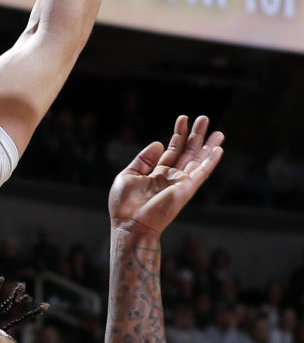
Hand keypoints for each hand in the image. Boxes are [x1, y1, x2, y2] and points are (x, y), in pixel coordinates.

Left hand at [108, 115, 223, 239]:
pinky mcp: (186, 190)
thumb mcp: (128, 175)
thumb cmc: (125, 205)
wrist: (130, 224)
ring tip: (217, 131)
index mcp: (157, 174)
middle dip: (196, 135)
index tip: (183, 119)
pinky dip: (210, 161)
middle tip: (203, 118)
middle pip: (188, 153)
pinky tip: (218, 149)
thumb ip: (143, 159)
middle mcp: (171, 178)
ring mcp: (180, 184)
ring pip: (198, 161)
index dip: (178, 135)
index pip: (172, 151)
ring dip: (207, 146)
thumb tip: (158, 143)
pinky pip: (201, 173)